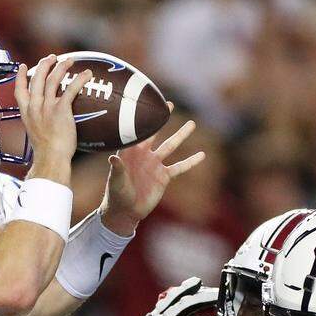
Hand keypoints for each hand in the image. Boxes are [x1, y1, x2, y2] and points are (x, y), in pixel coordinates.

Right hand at [16, 55, 93, 185]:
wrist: (51, 158)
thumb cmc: (47, 151)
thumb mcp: (36, 133)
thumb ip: (39, 122)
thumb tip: (48, 121)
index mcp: (26, 112)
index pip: (19, 89)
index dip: (20, 76)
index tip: (22, 66)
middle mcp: (34, 106)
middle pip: (37, 78)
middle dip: (44, 64)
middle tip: (52, 58)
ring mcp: (47, 107)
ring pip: (52, 79)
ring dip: (61, 66)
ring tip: (70, 60)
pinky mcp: (61, 109)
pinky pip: (71, 89)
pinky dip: (80, 79)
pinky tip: (87, 73)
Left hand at [101, 115, 204, 234]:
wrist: (125, 211)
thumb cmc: (116, 195)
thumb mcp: (116, 181)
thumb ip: (117, 169)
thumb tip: (113, 158)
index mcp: (130, 152)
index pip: (137, 132)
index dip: (142, 119)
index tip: (149, 105)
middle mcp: (144, 155)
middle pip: (155, 133)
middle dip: (162, 119)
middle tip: (169, 104)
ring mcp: (155, 165)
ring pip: (171, 146)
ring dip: (181, 135)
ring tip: (192, 123)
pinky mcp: (164, 177)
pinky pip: (180, 167)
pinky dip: (190, 162)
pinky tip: (202, 155)